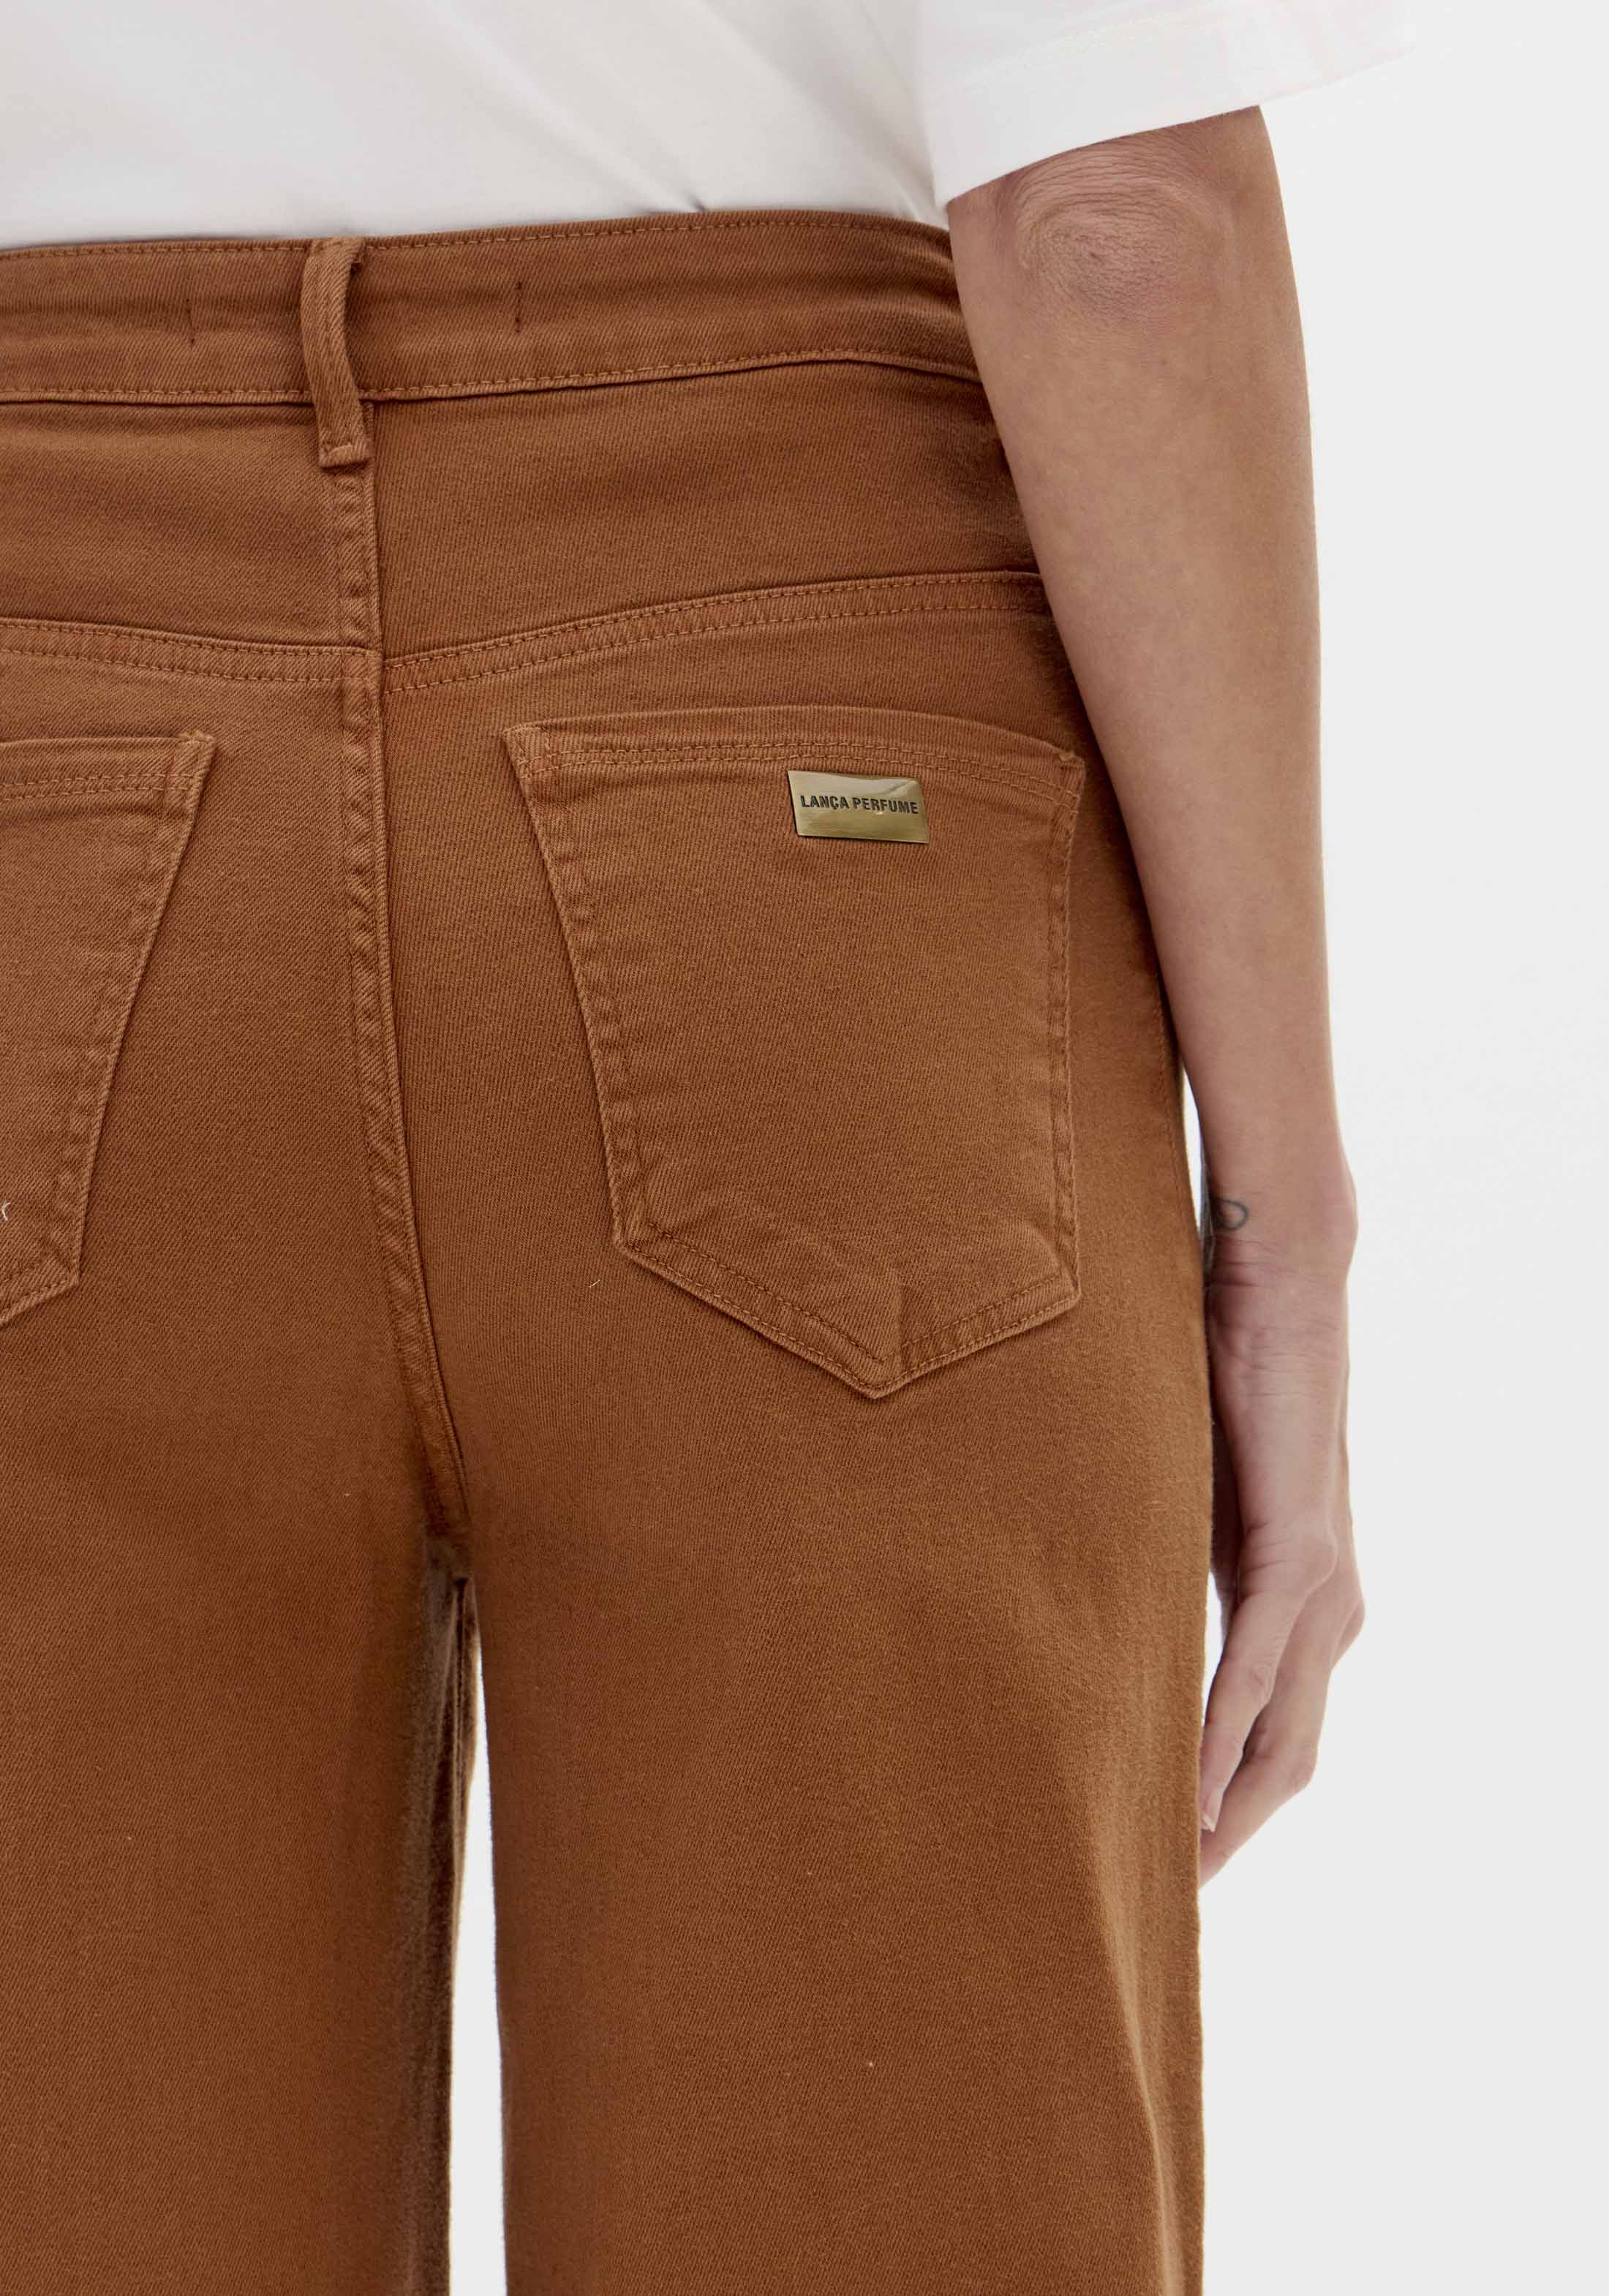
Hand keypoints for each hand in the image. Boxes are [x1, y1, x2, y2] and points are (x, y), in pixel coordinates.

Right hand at [1197, 1197, 1364, 1882]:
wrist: (1279, 1288)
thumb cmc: (1226, 1378)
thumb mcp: (1185, 1498)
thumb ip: (1159, 1557)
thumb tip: (1093, 1600)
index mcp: (1301, 1605)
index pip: (1268, 1736)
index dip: (1222, 1807)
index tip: (1163, 1862)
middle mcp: (1329, 1613)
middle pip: (1283, 1763)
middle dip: (1226, 1838)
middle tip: (1159, 1901)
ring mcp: (1324, 1589)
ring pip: (1279, 1735)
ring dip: (1224, 1808)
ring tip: (1169, 1871)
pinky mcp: (1301, 1552)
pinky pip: (1257, 1666)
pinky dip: (1222, 1730)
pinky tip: (1184, 1782)